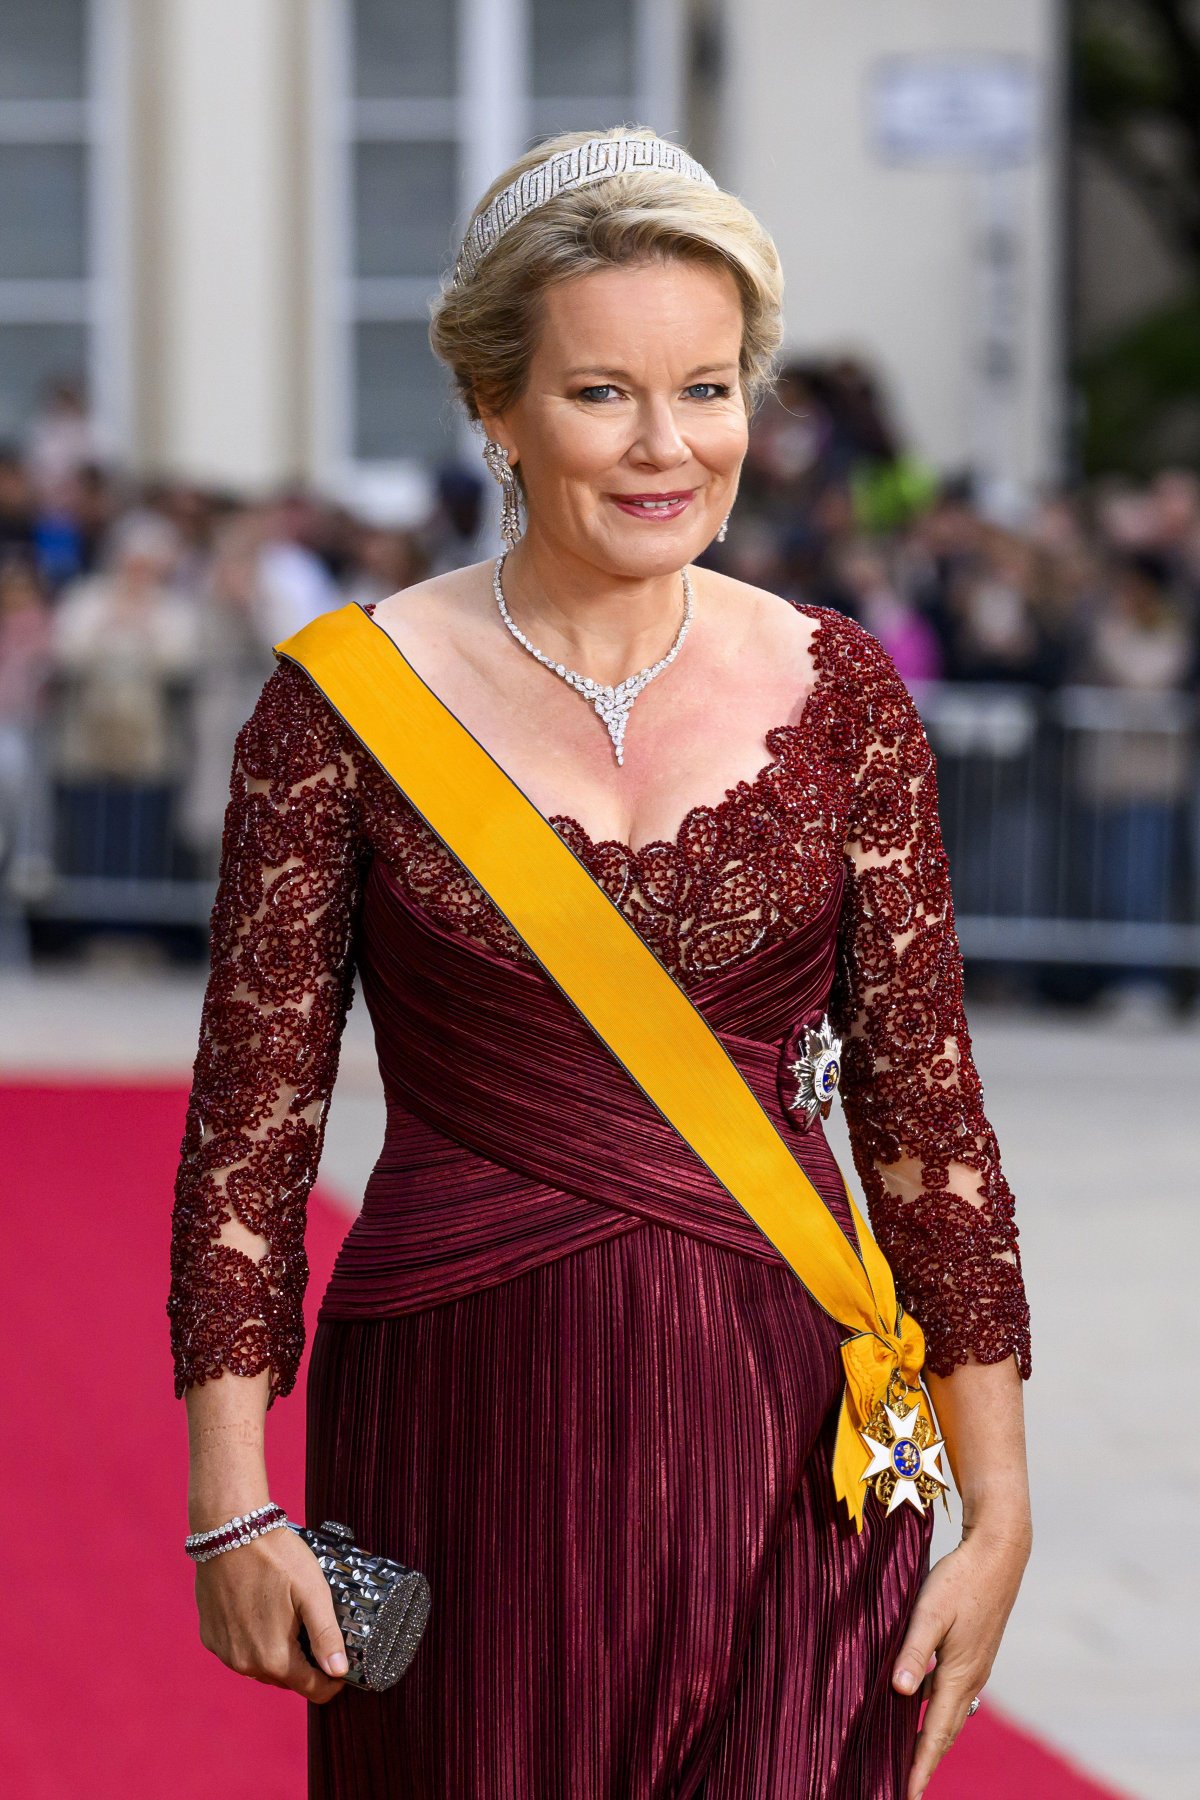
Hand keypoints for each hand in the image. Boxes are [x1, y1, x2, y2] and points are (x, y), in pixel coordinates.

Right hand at [195, 1524, 347, 1703]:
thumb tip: (339, 1672)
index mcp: (274, 1657)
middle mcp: (245, 1663)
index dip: (331, 1681)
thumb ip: (326, 1635)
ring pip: (261, 1666)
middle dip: (305, 1663)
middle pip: (286, 1678)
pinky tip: (261, 1613)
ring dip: (277, 1653)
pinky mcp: (210, 1637)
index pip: (311, 1689)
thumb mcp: (312, 1591)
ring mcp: (224, 1652)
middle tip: (314, 1629)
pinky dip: (253, 1640)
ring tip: (288, 1618)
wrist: (229, 1530)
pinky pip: (239, 1650)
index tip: (341, 1666)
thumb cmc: (275, 1556)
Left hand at [892, 1515, 1030, 1798]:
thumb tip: (899, 1693)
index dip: (920, 1766)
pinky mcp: (975, 1651)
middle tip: (907, 1786)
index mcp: (959, 1675)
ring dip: (932, 1736)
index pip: (935, 1733)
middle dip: (926, 1760)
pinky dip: (937, 1710)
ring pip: (951, 1712)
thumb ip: (914, 1652)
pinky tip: (920, 1703)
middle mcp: (971, 1678)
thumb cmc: (961, 1579)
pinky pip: (953, 1693)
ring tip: (912, 1756)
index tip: (908, 1795)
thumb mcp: (930, 1612)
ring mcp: (976, 1665)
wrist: (1000, 1553)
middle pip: (945, 1730)